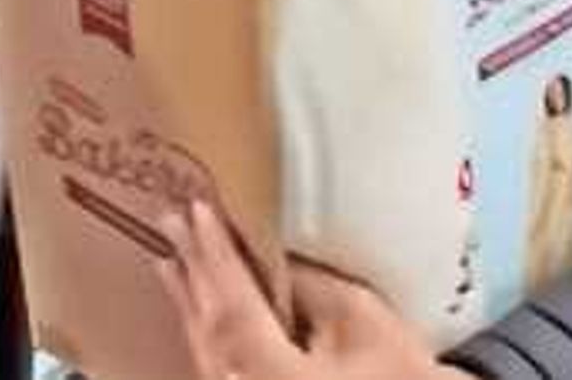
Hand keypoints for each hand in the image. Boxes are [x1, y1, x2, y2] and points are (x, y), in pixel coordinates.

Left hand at [157, 202, 461, 379]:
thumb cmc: (399, 373)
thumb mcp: (359, 316)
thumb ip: (308, 283)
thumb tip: (267, 249)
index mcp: (277, 377)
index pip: (233, 308)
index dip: (215, 255)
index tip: (199, 210)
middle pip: (211, 330)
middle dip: (193, 270)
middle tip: (174, 221)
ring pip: (207, 351)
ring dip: (189, 299)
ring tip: (172, 256)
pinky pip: (215, 364)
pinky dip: (204, 328)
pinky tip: (195, 307)